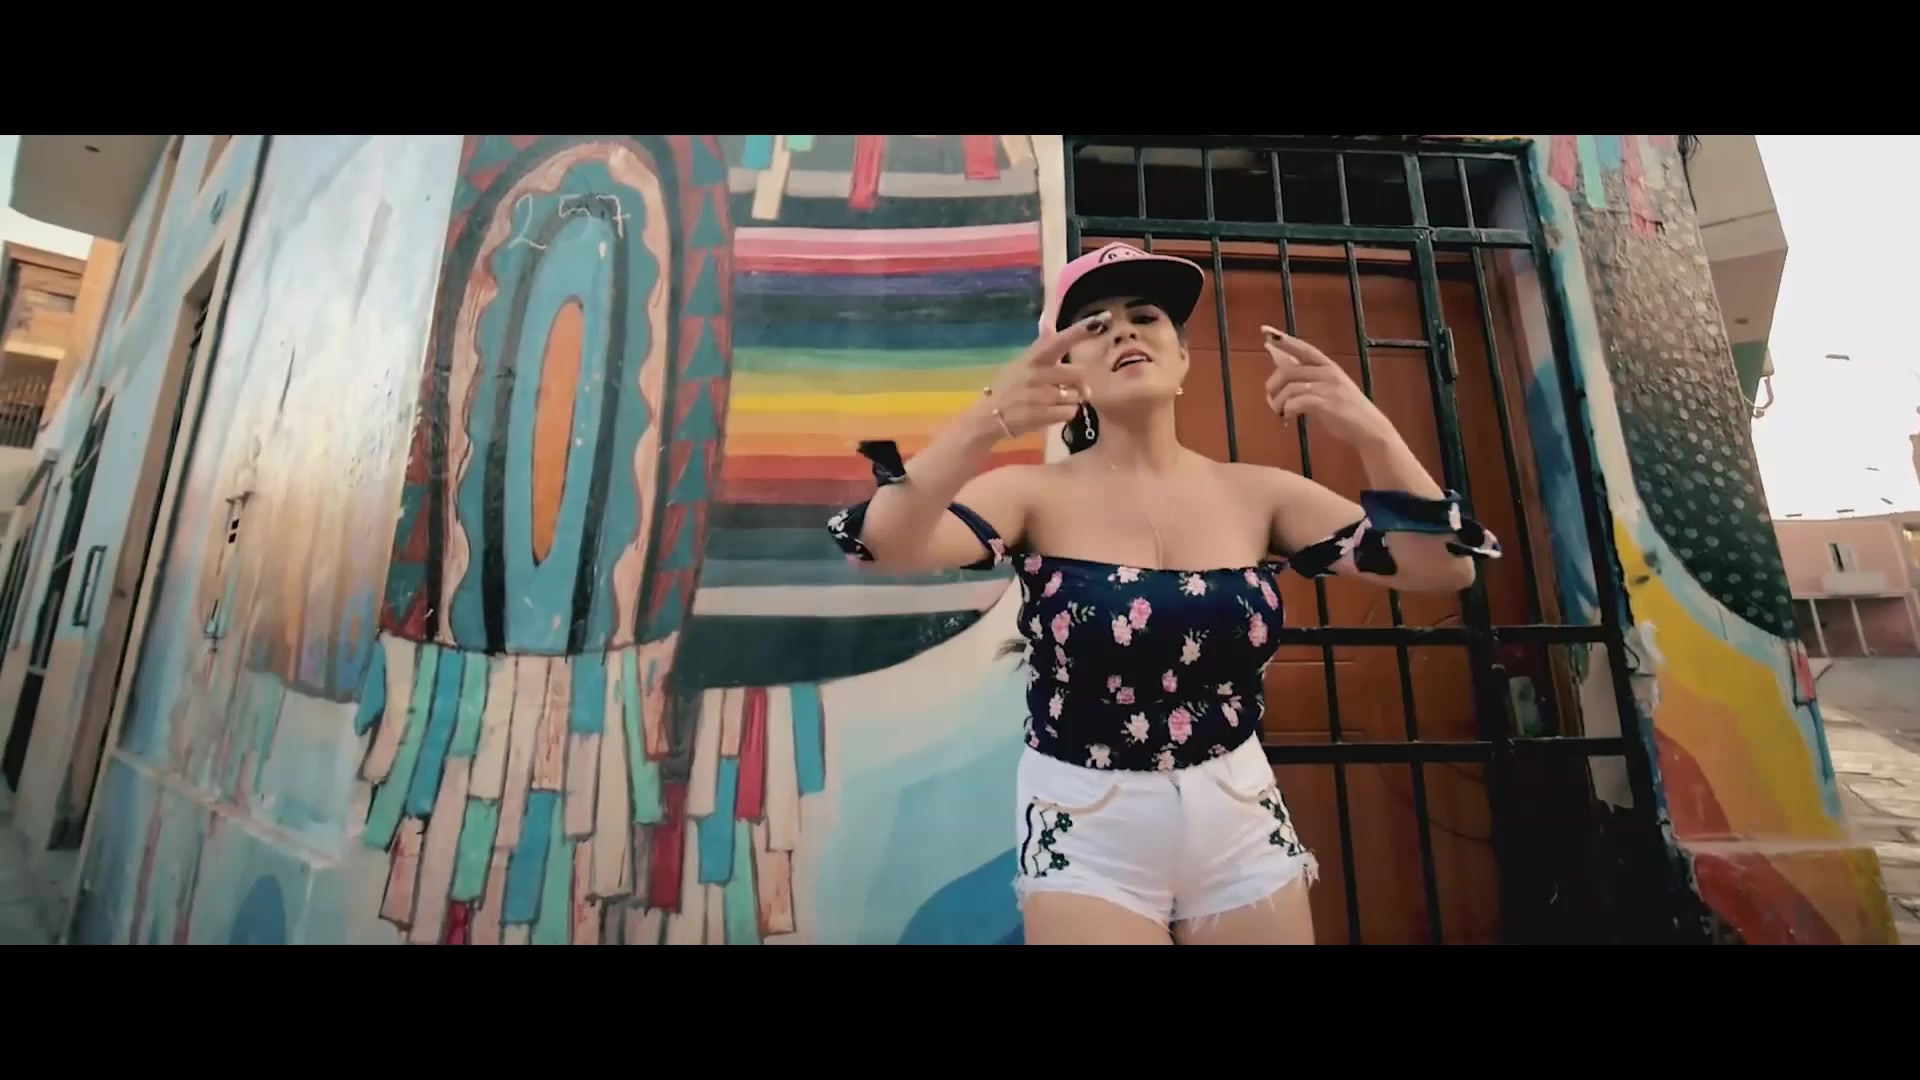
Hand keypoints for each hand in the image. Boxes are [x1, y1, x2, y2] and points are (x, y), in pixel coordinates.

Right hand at [976, 312, 1107, 438]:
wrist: (988, 416)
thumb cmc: (1009, 387)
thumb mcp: (1022, 362)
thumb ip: (1041, 344)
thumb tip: (1049, 320)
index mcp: (1033, 358)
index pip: (1060, 340)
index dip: (1082, 330)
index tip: (1103, 319)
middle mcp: (1036, 374)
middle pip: (1078, 374)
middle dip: (1080, 385)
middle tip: (1072, 390)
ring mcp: (1038, 395)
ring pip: (1076, 396)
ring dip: (1071, 401)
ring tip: (1055, 403)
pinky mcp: (1040, 415)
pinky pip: (1070, 412)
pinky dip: (1067, 414)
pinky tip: (1052, 413)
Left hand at [1261, 326, 1397, 448]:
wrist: (1368, 427)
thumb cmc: (1345, 408)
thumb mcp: (1327, 386)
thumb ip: (1306, 375)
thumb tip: (1280, 361)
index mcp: (1328, 365)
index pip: (1302, 348)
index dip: (1284, 340)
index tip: (1265, 330)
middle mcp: (1328, 373)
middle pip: (1288, 370)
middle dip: (1273, 384)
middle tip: (1270, 396)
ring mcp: (1328, 388)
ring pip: (1290, 388)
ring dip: (1279, 402)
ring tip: (1280, 412)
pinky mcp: (1326, 404)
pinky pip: (1297, 402)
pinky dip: (1288, 410)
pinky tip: (1288, 418)